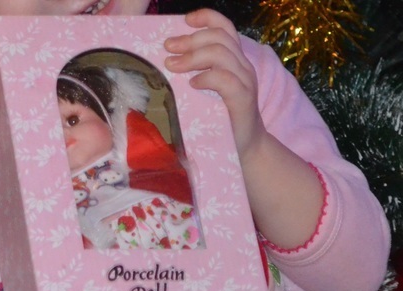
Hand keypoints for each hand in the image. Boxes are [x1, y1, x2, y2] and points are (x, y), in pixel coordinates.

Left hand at [164, 9, 266, 161]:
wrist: (246, 148)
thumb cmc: (221, 119)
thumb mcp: (208, 91)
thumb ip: (197, 73)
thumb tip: (168, 61)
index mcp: (235, 61)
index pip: (225, 28)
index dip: (207, 18)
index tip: (185, 21)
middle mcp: (243, 67)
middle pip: (219, 37)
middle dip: (190, 39)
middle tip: (168, 48)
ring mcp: (246, 82)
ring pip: (222, 54)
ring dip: (193, 56)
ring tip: (172, 66)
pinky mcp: (243, 99)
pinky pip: (225, 79)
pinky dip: (206, 78)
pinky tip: (192, 85)